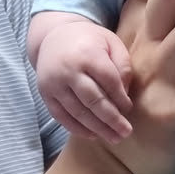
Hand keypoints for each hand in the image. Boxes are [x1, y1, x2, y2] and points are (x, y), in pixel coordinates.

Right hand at [36, 17, 134, 142]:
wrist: (53, 35)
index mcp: (88, 54)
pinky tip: (93, 135)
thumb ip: (123, 65)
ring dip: (97, 128)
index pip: (109, 81)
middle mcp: (68, 69)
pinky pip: (61, 116)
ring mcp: (54, 83)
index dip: (121, 98)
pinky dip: (77, 128)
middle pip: (93, 100)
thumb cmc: (90, 41)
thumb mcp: (112, 43)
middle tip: (126, 132)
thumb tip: (125, 95)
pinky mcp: (45, 94)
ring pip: (78, 111)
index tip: (129, 109)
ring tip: (114, 138)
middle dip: (112, 119)